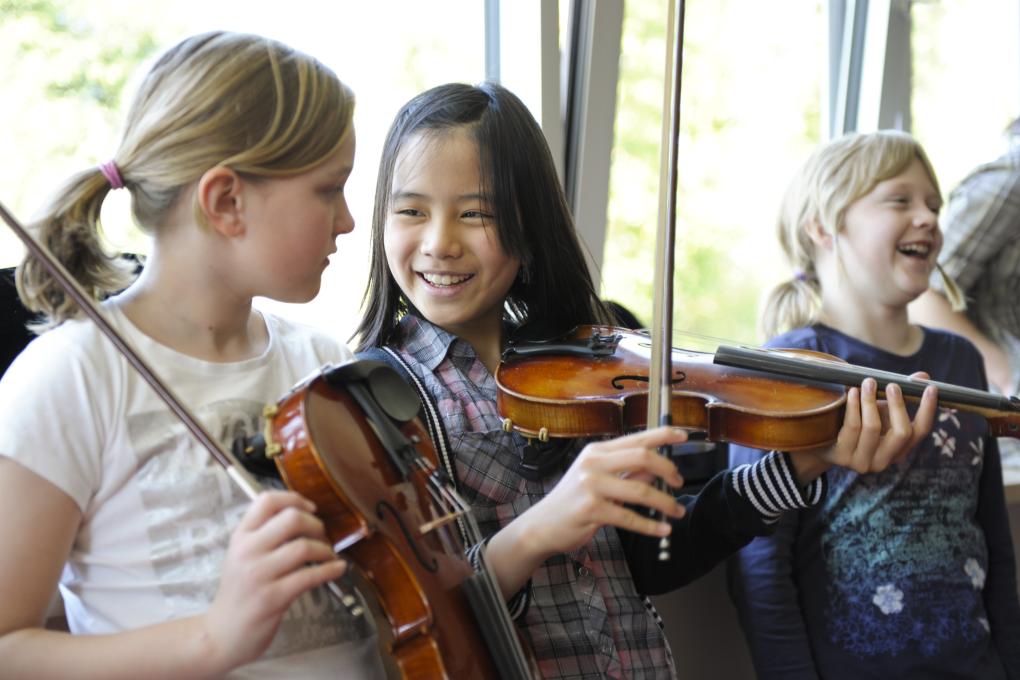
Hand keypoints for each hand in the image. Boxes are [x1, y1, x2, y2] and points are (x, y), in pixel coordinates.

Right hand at [203, 491, 345, 671]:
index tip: (311, 508)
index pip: (267, 500)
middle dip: (315, 524)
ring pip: (303, 547)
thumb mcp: (241, 556)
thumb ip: (263, 535)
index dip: (294, 498)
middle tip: (322, 536)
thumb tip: (301, 514)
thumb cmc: (238, 593)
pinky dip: (330, 570)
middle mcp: (247, 551)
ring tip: (328, 556)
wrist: (221, 635)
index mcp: (240, 536)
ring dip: (325, 549)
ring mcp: (259, 574)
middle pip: (291, 518)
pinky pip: (309, 576)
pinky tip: (338, 569)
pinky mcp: (273, 597)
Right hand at [524, 426, 687, 558]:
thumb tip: (659, 469)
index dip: (663, 435)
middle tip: (679, 483)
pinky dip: (651, 525)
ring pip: (641, 490)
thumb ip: (627, 472)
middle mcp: (593, 463)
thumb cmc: (572, 501)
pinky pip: (630, 517)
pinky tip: (663, 529)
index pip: (637, 438)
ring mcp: (591, 486)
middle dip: (668, 470)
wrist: (542, 525)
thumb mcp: (598, 480)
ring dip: (665, 502)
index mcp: (597, 451)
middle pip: (643, 457)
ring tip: (676, 511)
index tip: (684, 435)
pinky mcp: (592, 510)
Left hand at [791, 373, 937, 482]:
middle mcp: (885, 460)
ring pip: (873, 428)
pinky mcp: (843, 457)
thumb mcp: (879, 411)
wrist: (823, 445)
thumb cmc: (857, 424)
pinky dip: (854, 406)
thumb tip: (923, 376)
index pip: (921, 431)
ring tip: (868, 382)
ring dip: (871, 401)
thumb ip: (899, 396)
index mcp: (899, 449)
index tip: (930, 388)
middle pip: (902, 433)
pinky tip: (852, 392)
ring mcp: (864, 461)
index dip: (928, 410)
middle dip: (898, 405)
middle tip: (892, 385)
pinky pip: (851, 427)